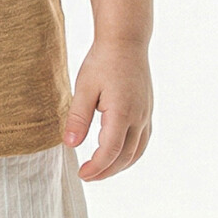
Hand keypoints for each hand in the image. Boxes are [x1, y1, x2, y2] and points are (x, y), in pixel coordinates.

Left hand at [63, 40, 152, 180]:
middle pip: (126, 156)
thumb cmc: (102, 61)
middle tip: (87, 176)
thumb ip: (78, 118)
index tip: (81, 173)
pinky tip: (117, 155)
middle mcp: (139, 117)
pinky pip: (143, 141)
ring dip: (120, 165)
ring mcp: (146, 114)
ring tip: (100, 170)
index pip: (110, 151)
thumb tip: (70, 145)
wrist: (126, 41)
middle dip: (106, 171)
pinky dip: (130, 154)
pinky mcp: (147, 110)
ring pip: (137, 151)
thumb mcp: (84, 88)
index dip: (96, 167)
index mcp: (123, 113)